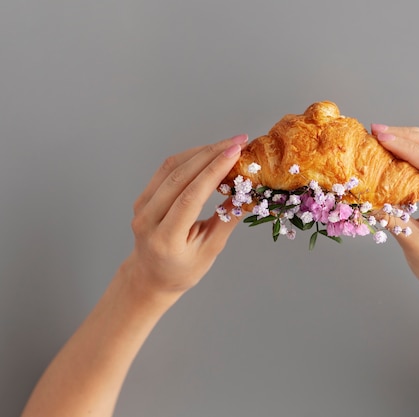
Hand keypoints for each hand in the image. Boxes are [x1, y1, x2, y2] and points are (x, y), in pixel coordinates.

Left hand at [123, 134, 247, 295]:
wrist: (150, 277)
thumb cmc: (183, 270)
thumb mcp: (210, 250)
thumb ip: (227, 219)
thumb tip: (249, 193)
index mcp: (166, 239)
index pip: (190, 197)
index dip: (213, 171)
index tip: (236, 152)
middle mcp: (148, 219)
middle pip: (180, 176)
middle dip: (211, 154)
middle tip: (238, 142)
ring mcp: (142, 206)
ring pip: (171, 167)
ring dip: (202, 152)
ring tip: (228, 145)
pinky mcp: (143, 197)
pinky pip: (166, 170)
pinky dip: (190, 158)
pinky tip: (209, 154)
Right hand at [371, 125, 418, 298]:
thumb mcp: (413, 246)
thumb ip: (392, 219)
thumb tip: (366, 197)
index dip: (409, 148)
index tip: (382, 137)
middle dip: (407, 136)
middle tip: (376, 131)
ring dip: (411, 138)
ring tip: (382, 136)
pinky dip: (416, 149)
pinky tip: (396, 148)